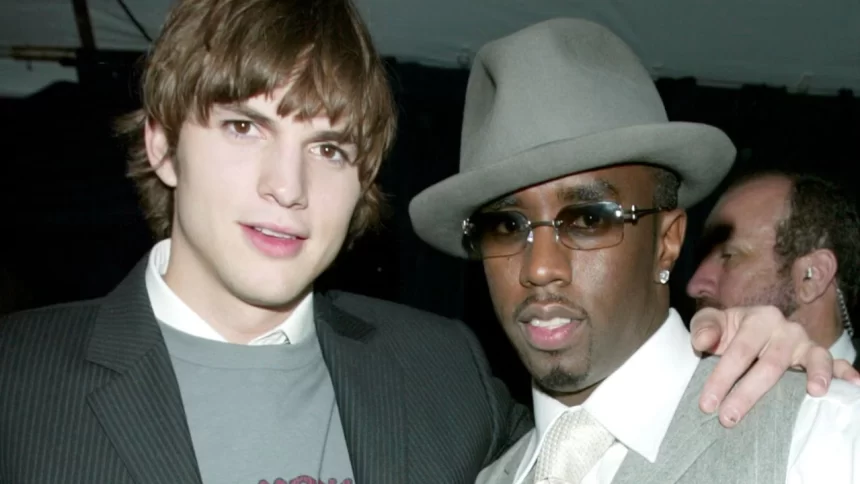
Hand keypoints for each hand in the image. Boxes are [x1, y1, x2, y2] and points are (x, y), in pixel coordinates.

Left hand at [688, 305, 859, 427]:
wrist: (745, 329)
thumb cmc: (726, 330)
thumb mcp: (710, 322)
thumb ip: (704, 328)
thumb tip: (703, 341)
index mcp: (759, 318)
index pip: (739, 351)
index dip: (721, 378)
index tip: (707, 403)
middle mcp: (785, 328)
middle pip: (770, 363)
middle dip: (748, 393)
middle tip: (729, 417)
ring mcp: (805, 342)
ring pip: (810, 360)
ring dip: (814, 376)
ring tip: (814, 392)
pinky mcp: (817, 355)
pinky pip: (836, 363)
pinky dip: (845, 372)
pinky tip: (853, 384)